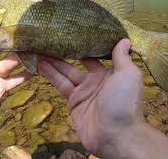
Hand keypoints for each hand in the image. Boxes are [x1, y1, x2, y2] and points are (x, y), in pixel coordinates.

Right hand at [38, 39, 144, 155]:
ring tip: (41, 48)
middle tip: (51, 39)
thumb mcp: (127, 75)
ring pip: (65, 72)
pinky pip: (61, 85)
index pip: (95, 55)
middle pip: (77, 62)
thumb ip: (122, 57)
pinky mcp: (73, 101)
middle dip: (65, 52)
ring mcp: (83, 91)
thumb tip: (125, 40)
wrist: (115, 134)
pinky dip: (50, 74)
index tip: (73, 32)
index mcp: (110, 73)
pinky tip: (40, 64)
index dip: (84, 45)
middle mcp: (96, 80)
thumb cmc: (124, 101)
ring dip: (53, 61)